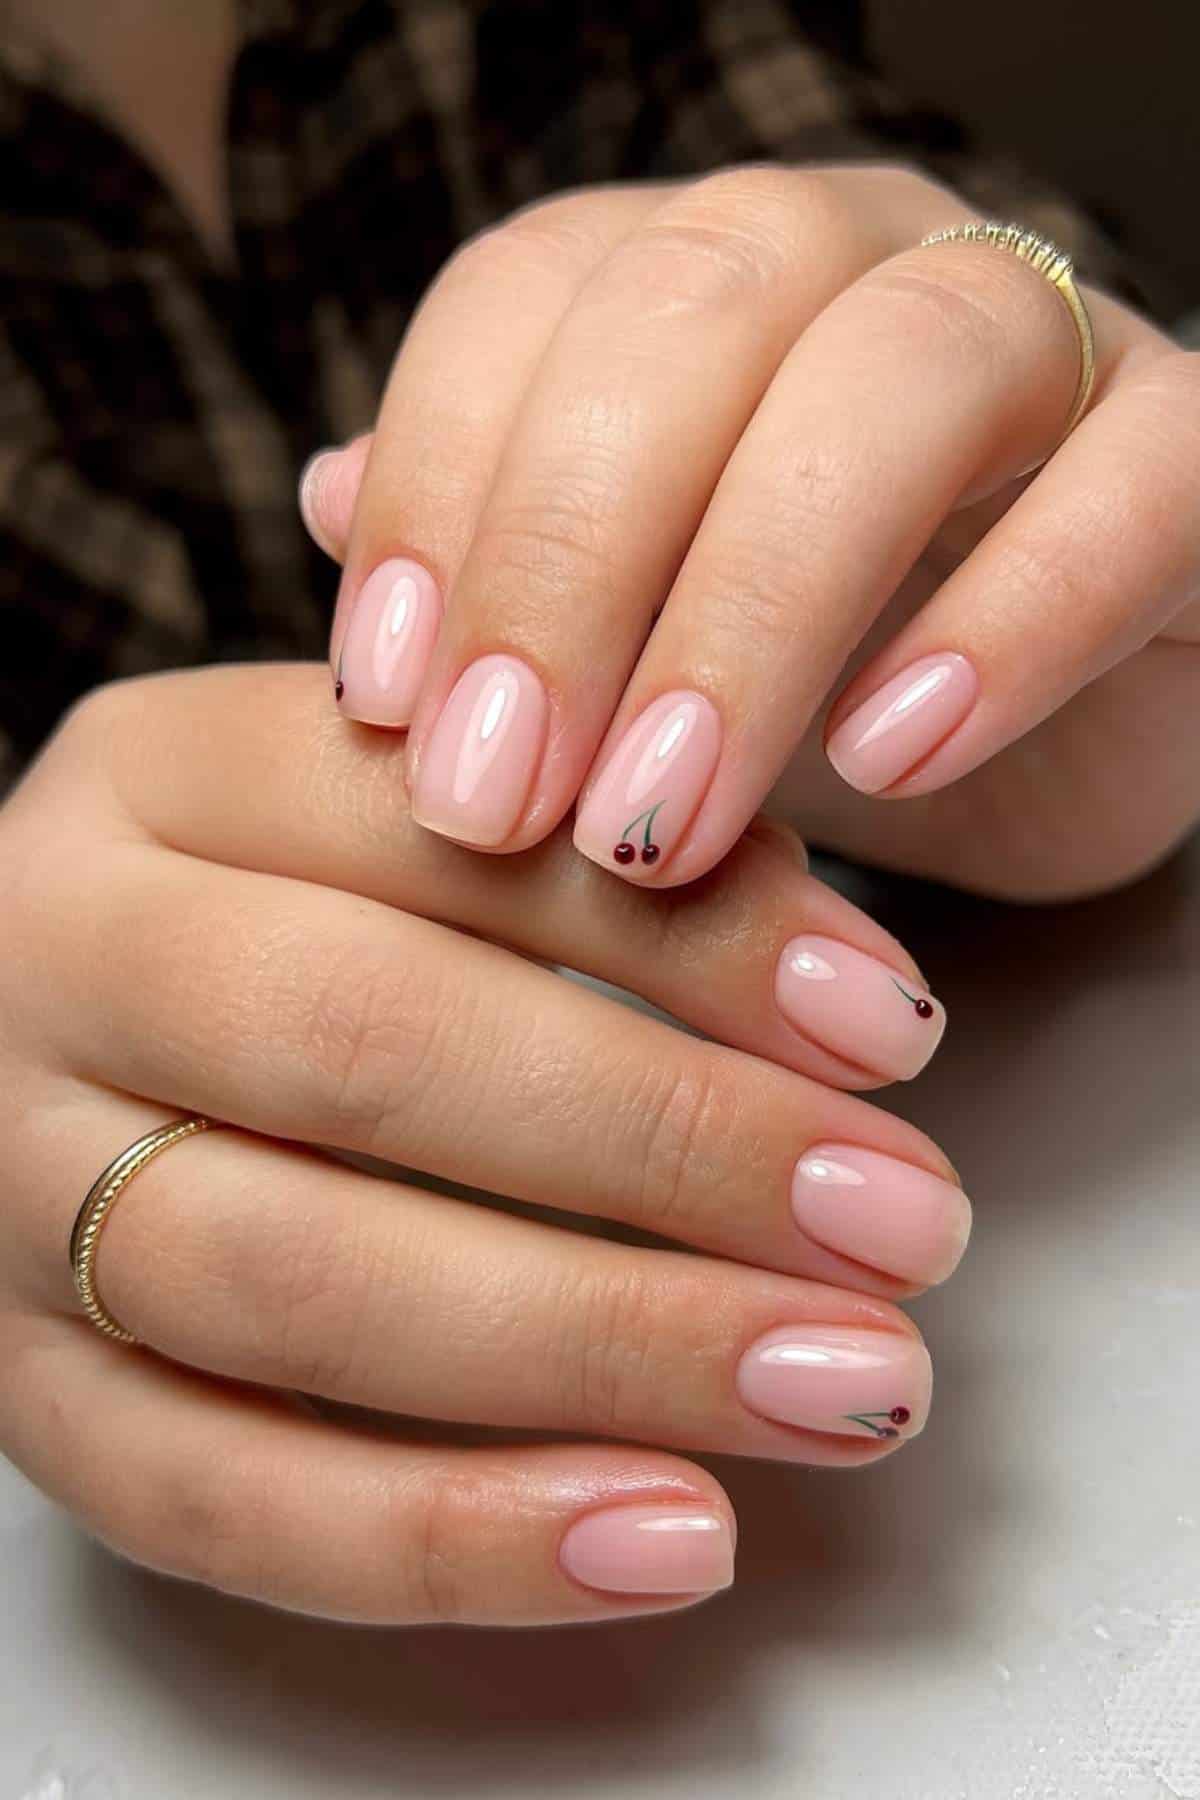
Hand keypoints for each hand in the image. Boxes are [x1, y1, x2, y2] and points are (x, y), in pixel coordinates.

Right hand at [0, 664, 965, 1626]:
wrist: (45, 1018)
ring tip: (834, 1381)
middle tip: (896, 1218)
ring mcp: (9, 1191)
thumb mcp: (405, 802)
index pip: (433, 822)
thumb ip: (583, 838)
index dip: (678, 927)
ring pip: (296, 1286)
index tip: (884, 1022)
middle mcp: (57, 966)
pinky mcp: (22, 1391)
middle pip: (361, 1045)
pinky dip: (453, 1537)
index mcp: (157, 777)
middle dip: (663, 1141)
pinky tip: (664, 1532)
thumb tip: (829, 976)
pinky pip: (216, 1497)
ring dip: (604, 1346)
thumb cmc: (279, 904)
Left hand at [306, 163, 1197, 901]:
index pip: (534, 292)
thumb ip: (493, 568)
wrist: (1051, 741)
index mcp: (701, 283)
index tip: (383, 704)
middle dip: (570, 560)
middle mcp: (866, 265)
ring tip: (658, 817)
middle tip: (494, 795)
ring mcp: (1050, 345)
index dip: (439, 484)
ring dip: (755, 606)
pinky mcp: (1195, 461)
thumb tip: (323, 499)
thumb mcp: (624, 647)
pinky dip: (1016, 615)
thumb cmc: (809, 680)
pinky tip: (894, 754)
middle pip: (702, 309)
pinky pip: (1137, 486)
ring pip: (907, 372)